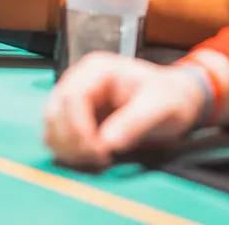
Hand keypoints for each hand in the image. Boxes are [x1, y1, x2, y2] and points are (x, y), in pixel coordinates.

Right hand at [42, 52, 206, 168]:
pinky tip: (91, 158)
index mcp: (97, 69)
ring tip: (97, 160)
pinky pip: (59, 136)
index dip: (78, 128)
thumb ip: (135, 122)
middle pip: (54, 113)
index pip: (71, 98)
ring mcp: (75, 99)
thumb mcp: (160, 106)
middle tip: (98, 160)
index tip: (99, 152)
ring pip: (52, 127)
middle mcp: (80, 80)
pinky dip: (69, 151)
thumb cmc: (170, 97)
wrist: (176, 100)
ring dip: (68, 148)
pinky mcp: (76, 117)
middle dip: (72, 141)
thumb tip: (107, 142)